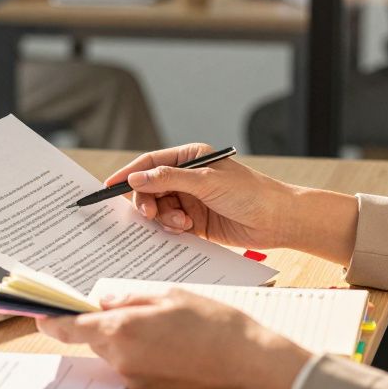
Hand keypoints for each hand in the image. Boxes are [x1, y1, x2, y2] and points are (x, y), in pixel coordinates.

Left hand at [37, 290, 310, 388]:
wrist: (251, 368)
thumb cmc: (217, 326)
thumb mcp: (171, 295)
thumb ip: (131, 298)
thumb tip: (106, 301)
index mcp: (122, 331)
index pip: (69, 328)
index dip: (50, 318)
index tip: (36, 311)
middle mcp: (123, 361)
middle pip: (97, 339)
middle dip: (108, 322)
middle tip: (139, 306)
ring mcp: (137, 382)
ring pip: (119, 353)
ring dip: (133, 338)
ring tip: (172, 326)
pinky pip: (138, 368)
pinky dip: (149, 355)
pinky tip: (179, 345)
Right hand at [106, 143, 298, 250]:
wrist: (279, 221)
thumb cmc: (250, 193)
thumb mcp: (207, 182)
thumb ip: (169, 179)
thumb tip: (136, 179)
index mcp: (190, 159)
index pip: (150, 163)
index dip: (129, 173)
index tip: (109, 186)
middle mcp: (188, 178)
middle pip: (150, 188)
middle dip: (147, 201)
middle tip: (150, 213)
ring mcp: (191, 201)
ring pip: (159, 209)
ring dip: (163, 217)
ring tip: (181, 223)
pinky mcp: (196, 223)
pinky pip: (171, 226)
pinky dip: (172, 229)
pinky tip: (185, 230)